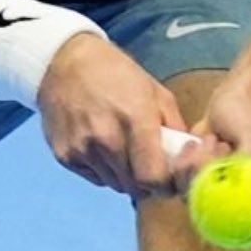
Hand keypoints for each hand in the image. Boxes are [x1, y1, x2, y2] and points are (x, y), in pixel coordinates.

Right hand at [36, 33, 199, 194]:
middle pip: (135, 187)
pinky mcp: (64, 155)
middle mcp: (106, 138)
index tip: (169, 178)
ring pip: (115, 185)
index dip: (166, 185)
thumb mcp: (154, 91)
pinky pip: (94, 178)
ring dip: (125, 176)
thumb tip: (187, 157)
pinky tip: (103, 147)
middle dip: (148, 183)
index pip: (153, 178)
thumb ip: (174, 127)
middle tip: (150, 167)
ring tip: (125, 152)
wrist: (63, 62)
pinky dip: (104, 170)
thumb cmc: (114, 73)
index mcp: (135, 118)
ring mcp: (82, 149)